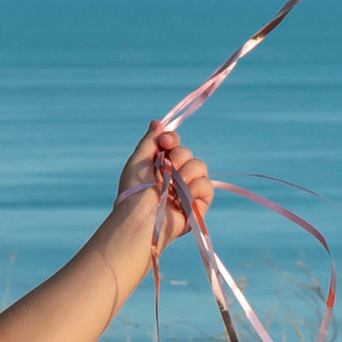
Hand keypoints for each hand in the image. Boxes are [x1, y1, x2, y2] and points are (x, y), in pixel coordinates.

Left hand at [113, 124, 211, 255]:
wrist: (142, 218)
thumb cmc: (135, 191)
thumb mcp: (138, 161)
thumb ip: (150, 141)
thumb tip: (157, 122)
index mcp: (159, 166)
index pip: (174, 144)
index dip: (171, 139)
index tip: (165, 142)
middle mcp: (174, 176)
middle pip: (187, 153)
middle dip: (178, 157)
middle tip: (166, 169)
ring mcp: (187, 190)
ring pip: (200, 166)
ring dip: (186, 172)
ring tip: (173, 187)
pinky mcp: (198, 204)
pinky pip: (207, 185)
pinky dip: (196, 188)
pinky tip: (182, 198)